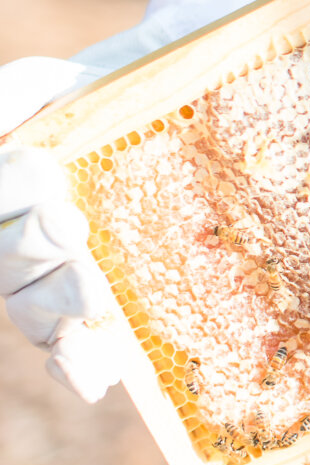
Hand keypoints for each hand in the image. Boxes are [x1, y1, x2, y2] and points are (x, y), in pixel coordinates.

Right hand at [0, 59, 126, 401]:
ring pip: (31, 308)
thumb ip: (9, 99)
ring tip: (92, 315)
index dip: (18, 203)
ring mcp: (39, 277)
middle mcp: (7, 239)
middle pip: (8, 263)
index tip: (54, 186)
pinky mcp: (80, 303)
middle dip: (41, 255)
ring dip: (60, 314)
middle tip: (77, 241)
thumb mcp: (40, 86)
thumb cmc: (83, 99)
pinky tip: (99, 378)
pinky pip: (63, 343)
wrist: (141, 122)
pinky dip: (74, 364)